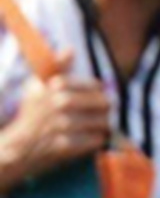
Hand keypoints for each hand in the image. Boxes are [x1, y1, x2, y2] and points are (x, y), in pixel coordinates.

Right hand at [1, 51, 111, 185]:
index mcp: (55, 85)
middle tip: (101, 114)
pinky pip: (96, 140)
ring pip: (103, 122)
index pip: (96, 86)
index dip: (98, 93)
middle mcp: (59, 102)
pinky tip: (87, 139)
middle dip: (105, 110)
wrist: (17, 148)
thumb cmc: (32, 114)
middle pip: (104, 103)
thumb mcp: (39, 86)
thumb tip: (70, 49)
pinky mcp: (64, 145)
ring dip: (102, 126)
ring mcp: (61, 124)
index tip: (95, 97)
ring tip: (94, 127)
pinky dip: (95, 141)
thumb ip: (58, 67)